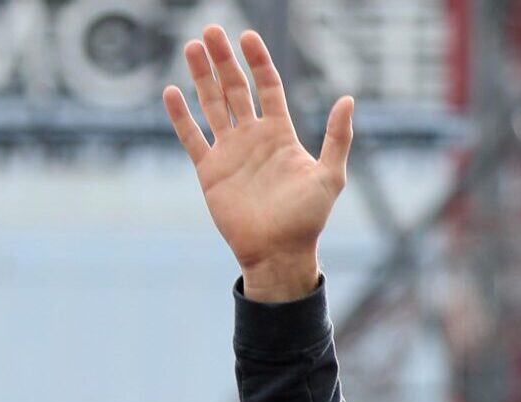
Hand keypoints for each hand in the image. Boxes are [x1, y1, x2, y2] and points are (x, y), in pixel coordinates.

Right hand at [163, 26, 353, 301]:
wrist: (278, 253)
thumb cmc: (307, 219)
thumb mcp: (330, 176)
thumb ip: (338, 138)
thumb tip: (348, 99)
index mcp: (280, 134)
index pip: (267, 87)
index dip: (258, 61)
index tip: (248, 36)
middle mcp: (253, 137)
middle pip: (235, 88)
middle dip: (224, 60)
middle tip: (211, 30)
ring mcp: (230, 151)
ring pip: (212, 105)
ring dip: (201, 77)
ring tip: (192, 47)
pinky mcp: (210, 170)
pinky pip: (192, 137)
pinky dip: (181, 116)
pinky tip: (172, 92)